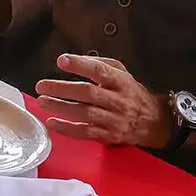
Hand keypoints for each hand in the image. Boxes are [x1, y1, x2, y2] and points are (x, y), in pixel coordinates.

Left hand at [34, 54, 169, 147]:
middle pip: (88, 93)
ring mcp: (114, 120)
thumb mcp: (122, 73)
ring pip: (85, 113)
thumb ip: (100, 64)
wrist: (154, 122)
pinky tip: (52, 123)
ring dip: (61, 108)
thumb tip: (73, 60)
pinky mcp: (109, 135)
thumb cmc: (131, 93)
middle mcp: (118, 100)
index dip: (80, 65)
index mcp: (121, 82)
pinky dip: (67, 129)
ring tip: (42, 101)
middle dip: (63, 89)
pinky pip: (86, 132)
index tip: (62, 61)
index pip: (100, 71)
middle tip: (41, 85)